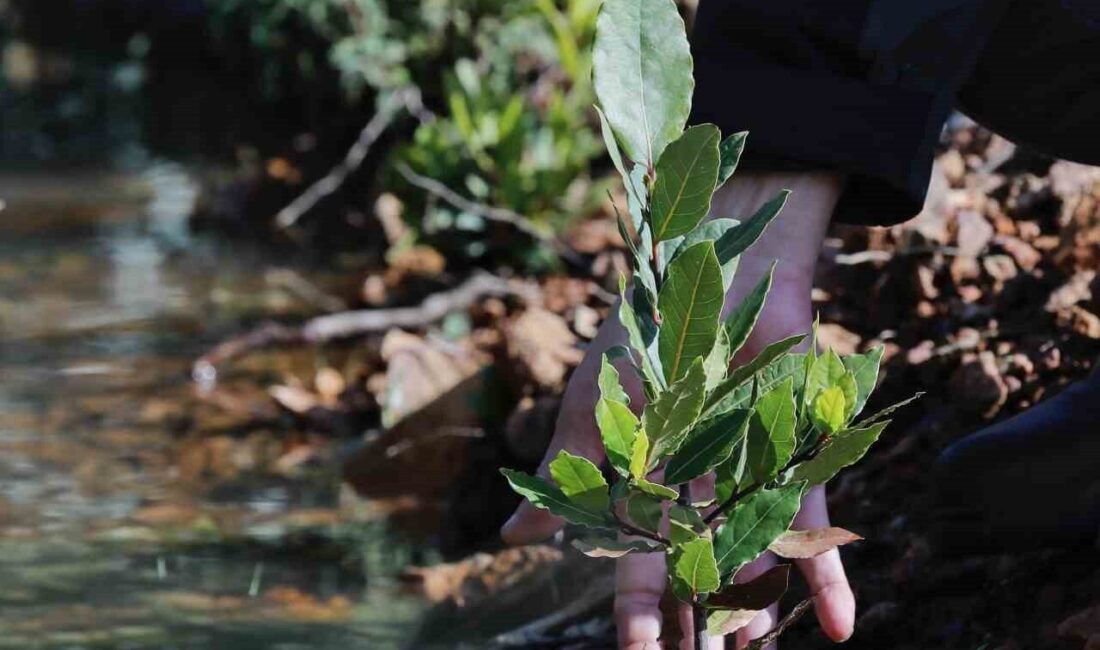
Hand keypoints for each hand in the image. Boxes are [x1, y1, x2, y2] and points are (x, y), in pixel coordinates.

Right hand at [502, 172, 848, 647]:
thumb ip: (564, 469)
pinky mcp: (797, 450)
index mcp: (647, 475)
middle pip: (700, 566)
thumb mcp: (593, 401)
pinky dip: (827, 571)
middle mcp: (699, 481)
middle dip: (699, 620)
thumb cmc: (643, 328)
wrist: (713, 259)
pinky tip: (838, 627)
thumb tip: (512, 534)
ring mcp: (751, 468)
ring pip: (755, 553)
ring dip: (756, 605)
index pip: (641, 556)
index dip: (641, 607)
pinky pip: (815, 518)